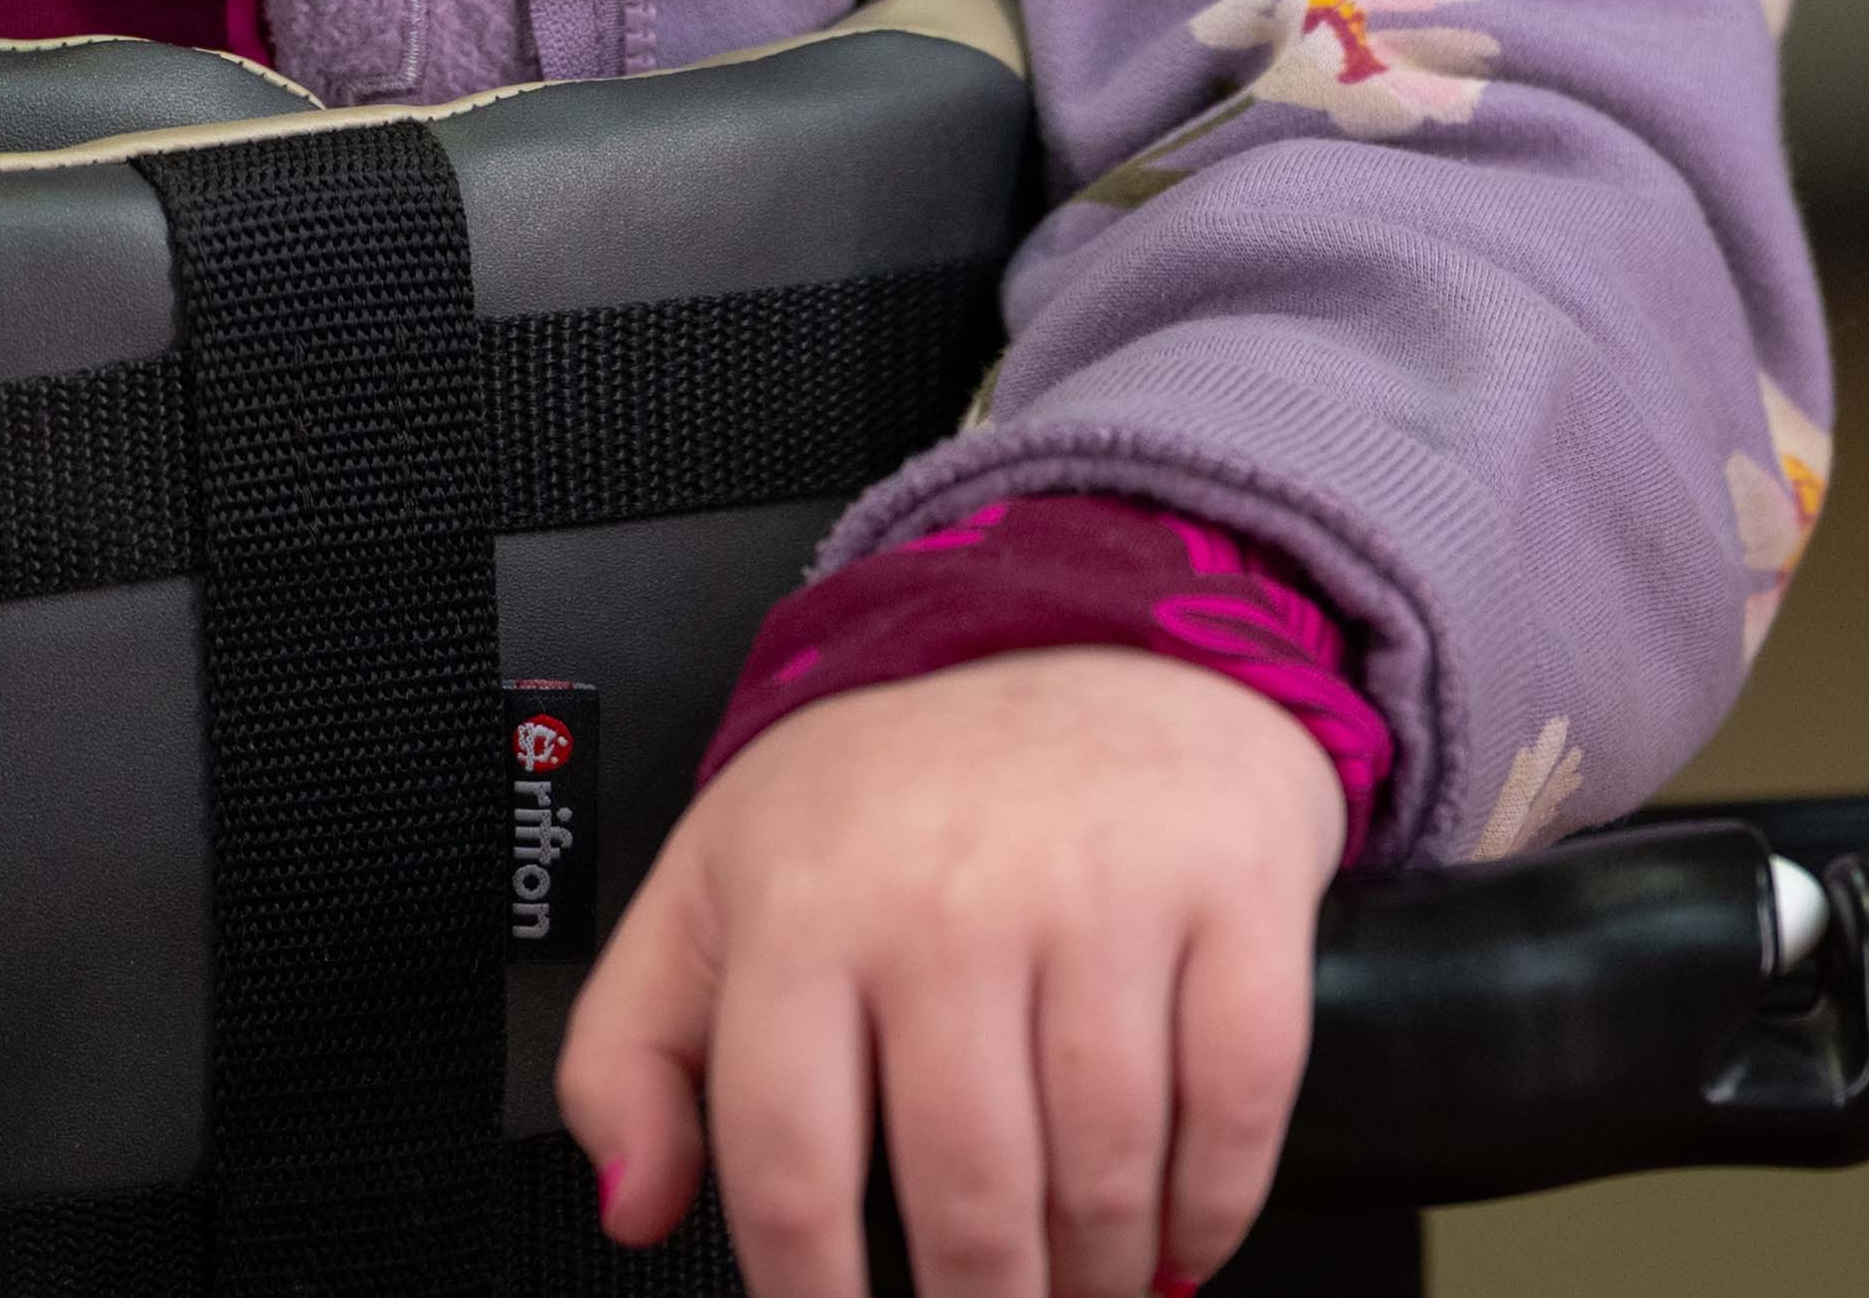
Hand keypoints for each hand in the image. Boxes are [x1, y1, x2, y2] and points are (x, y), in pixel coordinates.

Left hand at [557, 648, 1345, 1297]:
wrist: (1081, 635)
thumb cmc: (893, 790)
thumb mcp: (716, 880)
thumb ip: (634, 1048)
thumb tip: (634, 1204)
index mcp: (802, 904)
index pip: (790, 1168)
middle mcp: (945, 898)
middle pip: (966, 1202)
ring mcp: (1096, 894)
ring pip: (1104, 1179)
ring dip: (1096, 1280)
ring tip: (1076, 1290)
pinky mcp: (1230, 892)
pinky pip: (1234, 1115)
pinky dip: (1210, 1213)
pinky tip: (1172, 1240)